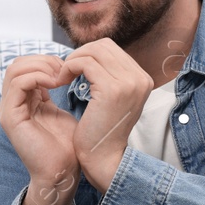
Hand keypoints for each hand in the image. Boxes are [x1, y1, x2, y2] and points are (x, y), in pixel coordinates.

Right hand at [0, 54, 80, 204]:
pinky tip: (56, 83)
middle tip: (65, 68)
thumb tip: (64, 70)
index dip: (47, 61)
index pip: (26, 66)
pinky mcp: (10, 117)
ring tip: (61, 75)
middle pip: (18, 64)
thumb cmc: (67, 146)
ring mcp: (9, 110)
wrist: (64, 171)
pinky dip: (38, 77)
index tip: (69, 67)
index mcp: (23, 101)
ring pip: (15, 70)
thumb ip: (56, 91)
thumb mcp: (62, 111)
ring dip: (41, 67)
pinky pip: (18, 84)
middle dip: (43, 60)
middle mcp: (12, 104)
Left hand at [57, 38, 152, 192]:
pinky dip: (69, 68)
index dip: (88, 54)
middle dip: (79, 55)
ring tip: (61, 77)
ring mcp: (129, 82)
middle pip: (103, 45)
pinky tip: (61, 82)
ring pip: (93, 51)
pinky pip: (84, 63)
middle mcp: (140, 78)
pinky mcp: (112, 89)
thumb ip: (110, 76)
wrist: (103, 159)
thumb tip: (92, 54)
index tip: (74, 70)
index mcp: (143, 78)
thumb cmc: (101, 131)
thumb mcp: (113, 99)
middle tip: (64, 72)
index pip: (111, 49)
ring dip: (72, 61)